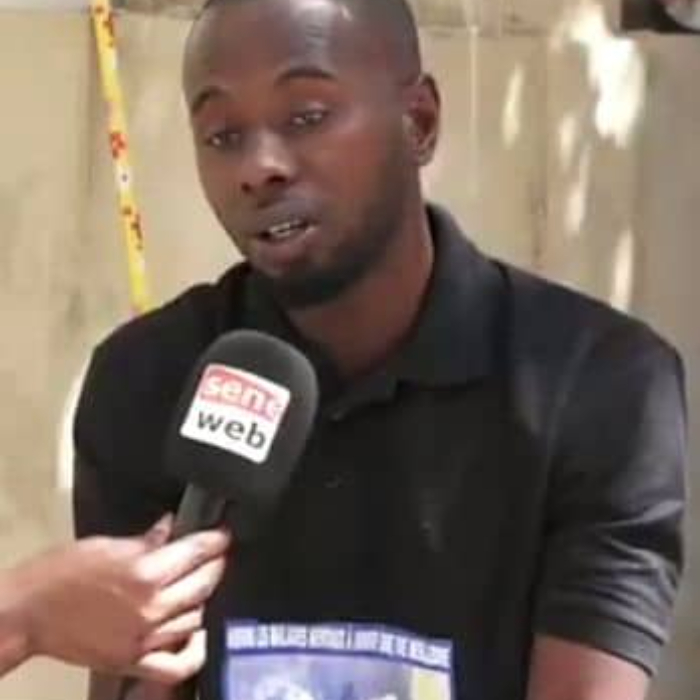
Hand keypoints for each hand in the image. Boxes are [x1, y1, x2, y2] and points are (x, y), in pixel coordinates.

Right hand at [10, 516, 229, 683]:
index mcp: (146, 572)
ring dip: (205, 597)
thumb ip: (147, 540)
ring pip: (197, 617)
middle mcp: (152, 607)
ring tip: (203, 583)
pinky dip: (194, 650)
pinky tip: (198, 632)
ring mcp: (146, 638)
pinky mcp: (134, 661)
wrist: (30, 611)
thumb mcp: (109, 545)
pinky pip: (177, 665)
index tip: (224, 534)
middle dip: (217, 564)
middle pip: (204, 583)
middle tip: (219, 554)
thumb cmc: (63, 573)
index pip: (197, 552)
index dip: (217, 541)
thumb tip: (172, 527)